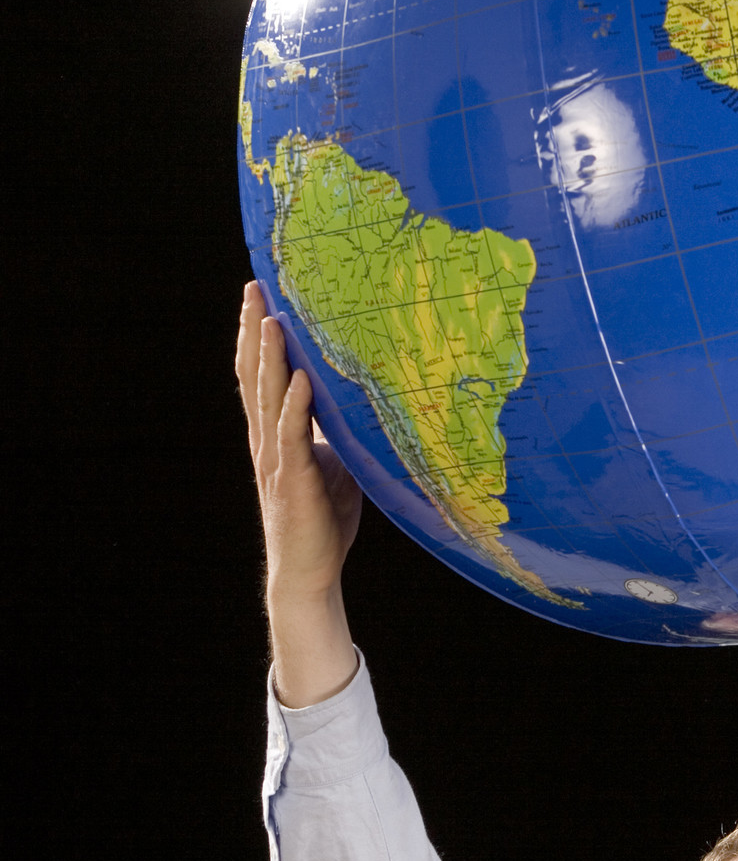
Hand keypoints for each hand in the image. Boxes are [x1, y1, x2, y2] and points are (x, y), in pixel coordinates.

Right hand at [236, 281, 360, 705]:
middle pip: (255, 375)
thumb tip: (361, 397)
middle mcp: (267, 440)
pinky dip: (296, 407)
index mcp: (274, 434)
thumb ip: (336, 430)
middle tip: (253, 287)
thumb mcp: (334, 463)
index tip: (259, 295)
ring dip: (270, 358)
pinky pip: (292, 437)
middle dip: (254, 330)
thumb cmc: (323, 519)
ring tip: (273, 319)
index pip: (260, 375)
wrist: (308, 572)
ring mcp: (276, 460)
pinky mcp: (293, 482)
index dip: (257, 336)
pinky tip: (302, 379)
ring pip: (267, 399)